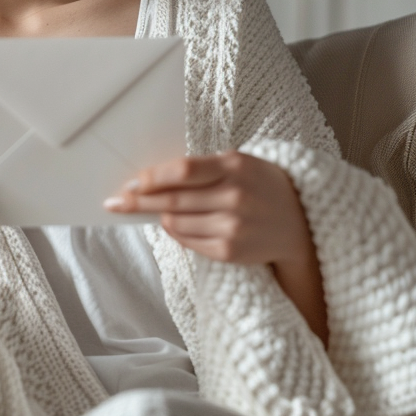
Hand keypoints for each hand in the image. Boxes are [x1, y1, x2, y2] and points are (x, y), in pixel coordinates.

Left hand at [104, 151, 327, 343]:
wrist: (299, 224)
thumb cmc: (260, 186)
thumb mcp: (238, 164)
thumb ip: (202, 169)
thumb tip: (151, 180)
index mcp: (235, 166)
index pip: (183, 170)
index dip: (152, 177)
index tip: (131, 183)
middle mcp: (234, 196)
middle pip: (172, 199)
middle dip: (139, 201)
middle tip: (115, 202)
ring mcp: (232, 226)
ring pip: (175, 222)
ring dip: (161, 216)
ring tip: (158, 210)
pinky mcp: (230, 251)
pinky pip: (187, 241)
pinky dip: (177, 232)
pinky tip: (180, 225)